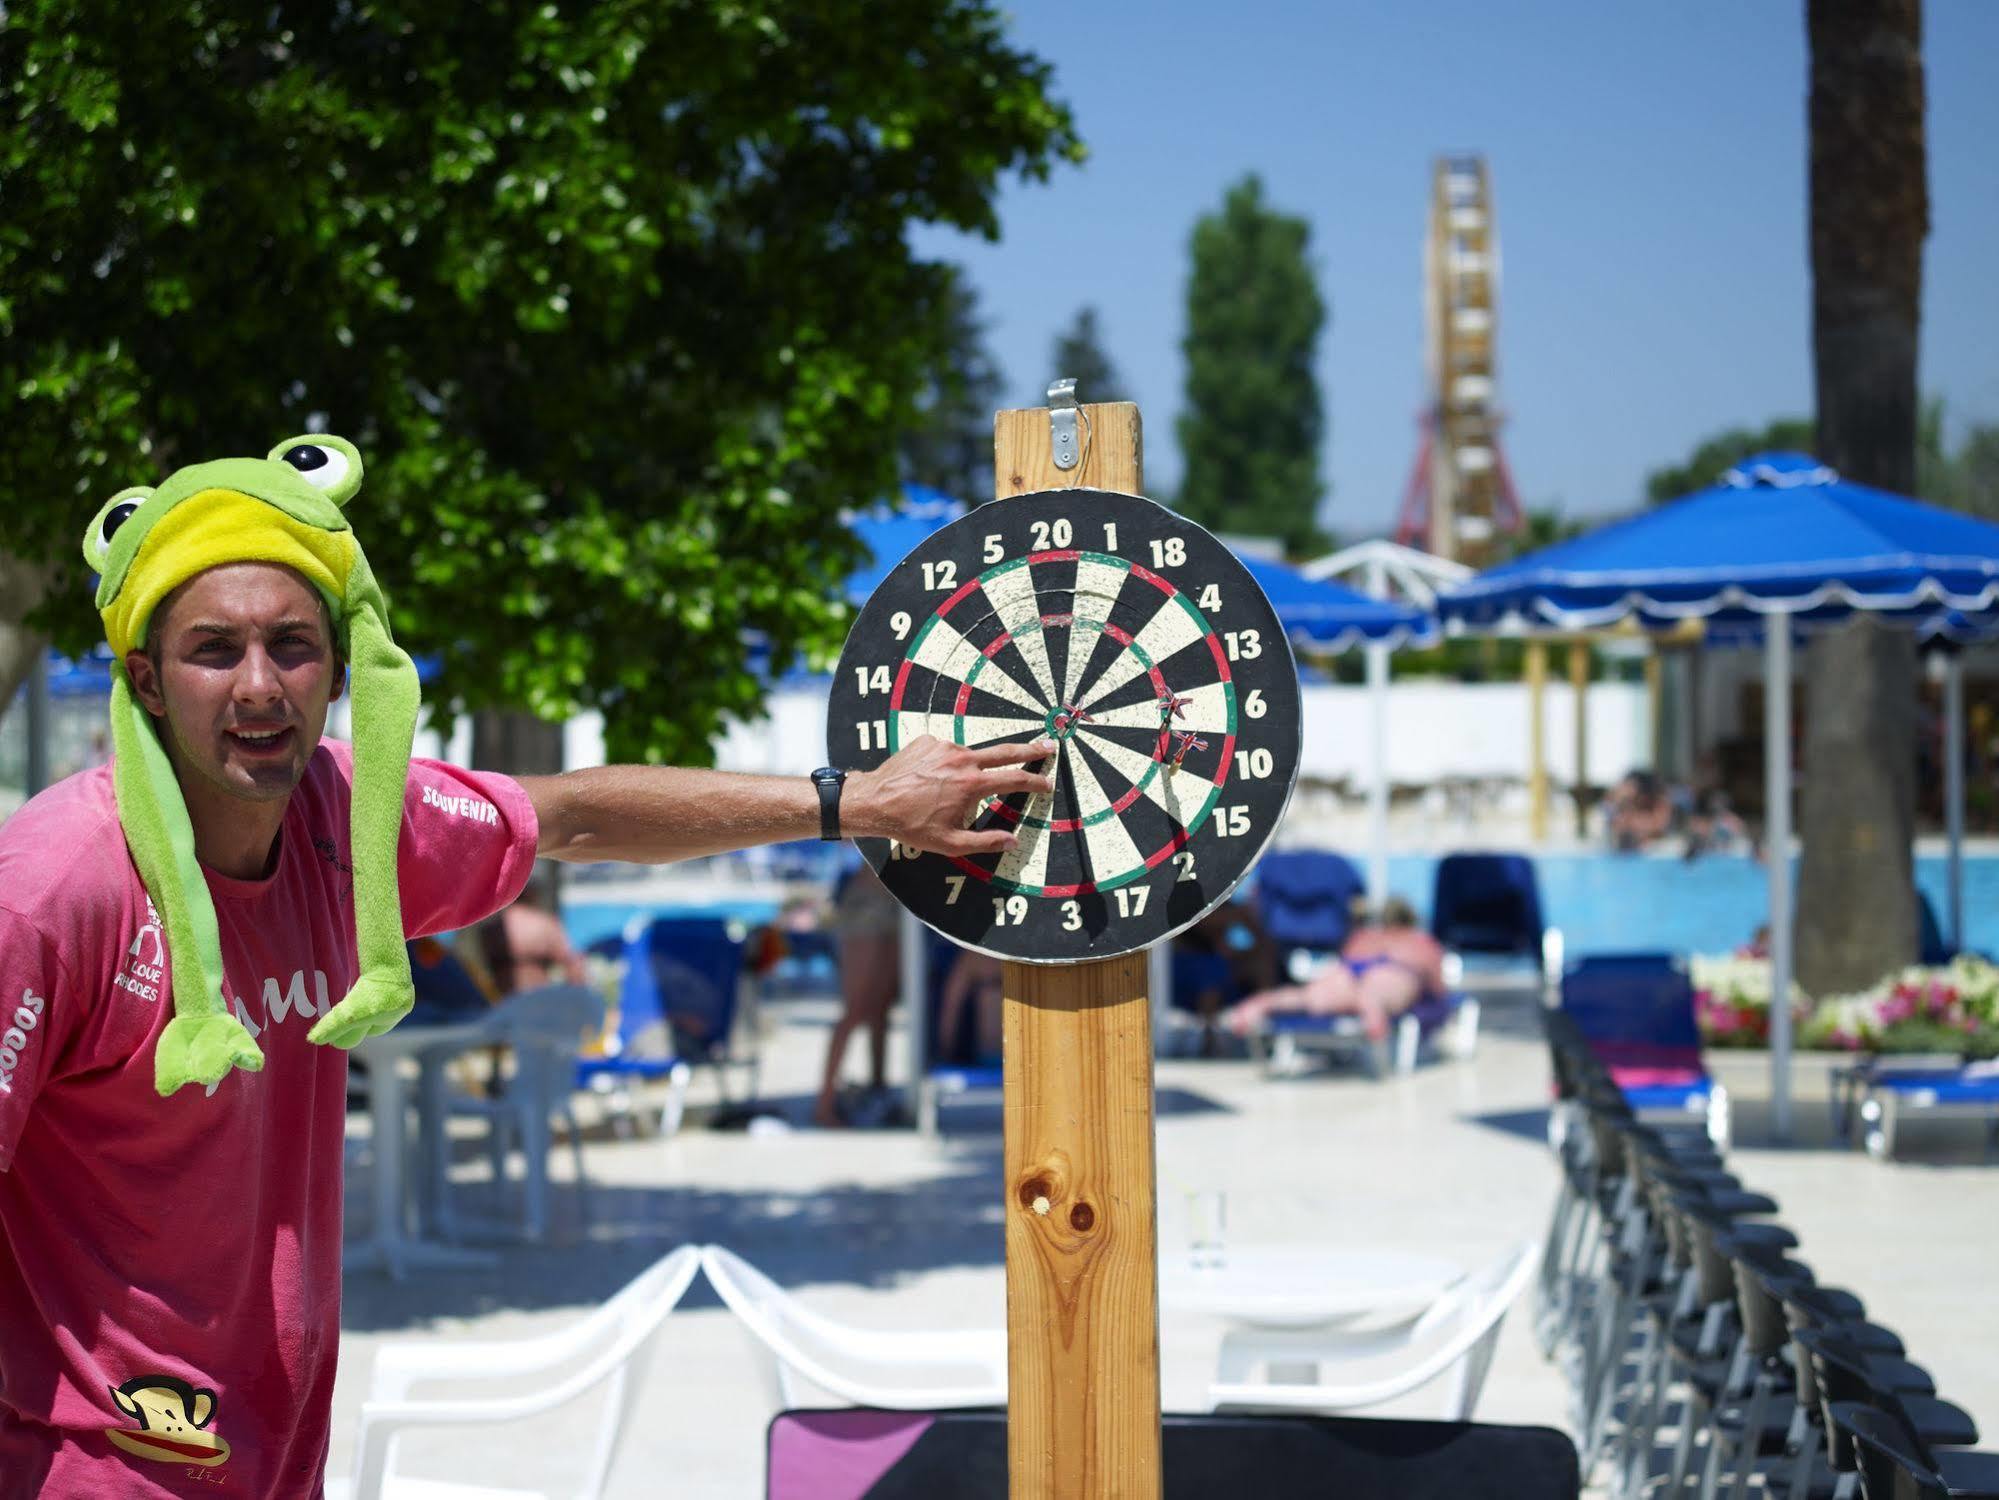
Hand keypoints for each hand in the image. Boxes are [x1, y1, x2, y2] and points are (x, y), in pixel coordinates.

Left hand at [845, 734, 1055, 855]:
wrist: (873, 801)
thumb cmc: (912, 826)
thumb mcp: (951, 843)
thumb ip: (986, 842)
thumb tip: (1013, 841)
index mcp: (972, 784)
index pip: (1015, 778)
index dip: (1035, 781)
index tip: (1047, 782)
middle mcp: (962, 759)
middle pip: (1005, 751)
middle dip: (1030, 749)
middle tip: (1048, 746)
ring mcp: (944, 747)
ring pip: (969, 756)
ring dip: (970, 768)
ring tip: (947, 791)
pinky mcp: (928, 741)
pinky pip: (946, 752)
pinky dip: (946, 765)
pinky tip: (930, 781)